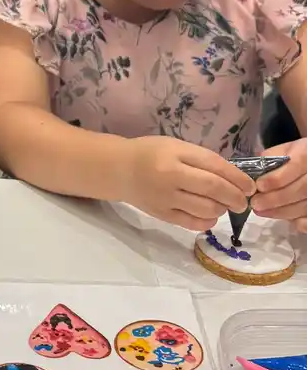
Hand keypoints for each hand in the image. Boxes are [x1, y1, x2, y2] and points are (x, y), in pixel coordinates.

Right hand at [121, 136, 253, 230]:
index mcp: (175, 154)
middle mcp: (170, 176)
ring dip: (223, 209)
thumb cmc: (151, 153)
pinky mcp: (162, 215)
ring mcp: (165, 198)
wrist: (119, 170)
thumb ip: (201, 160)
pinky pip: (192, 223)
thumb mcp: (175, 146)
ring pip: (206, 209)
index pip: (215, 166)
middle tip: (244, 201)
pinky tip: (210, 215)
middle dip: (236, 197)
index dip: (237, 178)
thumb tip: (234, 179)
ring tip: (224, 205)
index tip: (250, 186)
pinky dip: (208, 221)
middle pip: (214, 189)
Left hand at [252, 140, 306, 233]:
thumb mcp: (284, 149)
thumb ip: (270, 158)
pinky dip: (302, 222)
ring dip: (283, 211)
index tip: (259, 186)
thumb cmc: (297, 155)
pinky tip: (290, 222)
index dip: (277, 178)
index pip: (295, 166)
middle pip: (302, 189)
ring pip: (306, 204)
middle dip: (276, 198)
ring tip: (262, 212)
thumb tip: (251, 173)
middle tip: (256, 204)